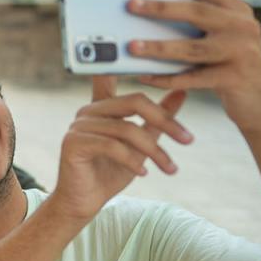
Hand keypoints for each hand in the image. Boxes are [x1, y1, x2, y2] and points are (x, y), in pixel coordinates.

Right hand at [46, 76, 192, 222]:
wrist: (84, 202)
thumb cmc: (110, 173)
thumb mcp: (142, 144)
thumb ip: (158, 118)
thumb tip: (181, 92)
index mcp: (102, 107)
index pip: (114, 78)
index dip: (126, 64)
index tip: (151, 58)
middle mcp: (88, 112)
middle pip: (134, 102)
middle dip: (165, 121)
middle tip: (188, 140)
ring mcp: (78, 126)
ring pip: (127, 129)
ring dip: (154, 151)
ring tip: (170, 169)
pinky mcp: (73, 144)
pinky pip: (111, 146)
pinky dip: (131, 160)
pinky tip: (143, 174)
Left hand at [126, 0, 260, 133]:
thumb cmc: (235, 63)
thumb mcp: (230, 31)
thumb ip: (215, 3)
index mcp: (238, 10)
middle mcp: (243, 26)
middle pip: (197, 12)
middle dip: (160, 7)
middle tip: (131, 6)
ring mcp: (241, 52)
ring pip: (192, 48)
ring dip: (158, 47)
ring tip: (131, 47)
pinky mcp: (235, 78)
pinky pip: (193, 78)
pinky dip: (167, 78)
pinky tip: (145, 77)